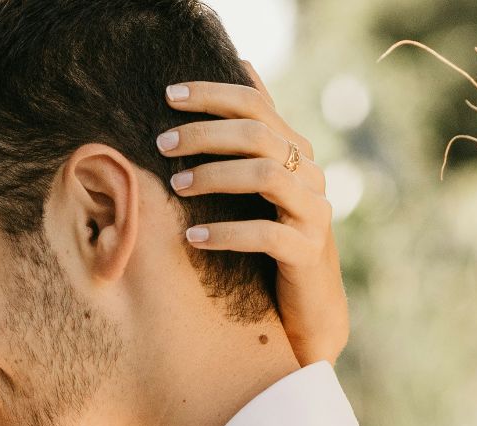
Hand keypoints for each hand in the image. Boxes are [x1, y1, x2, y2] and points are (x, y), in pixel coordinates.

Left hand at [162, 62, 348, 367]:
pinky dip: (227, 233)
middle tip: (162, 144)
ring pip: (267, 175)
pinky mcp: (308, 252)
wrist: (308, 312)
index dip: (212, 95)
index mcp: (295, 153)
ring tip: (177, 186)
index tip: (167, 95)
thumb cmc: (273, 244)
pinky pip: (267, 234)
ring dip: (215, 176)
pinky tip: (193, 239)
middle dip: (205, 134)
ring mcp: (314, 212)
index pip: (255, 105)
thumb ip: (253, 134)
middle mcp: (310, 176)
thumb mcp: (260, 185)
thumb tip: (243, 62)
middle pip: (258, 134)